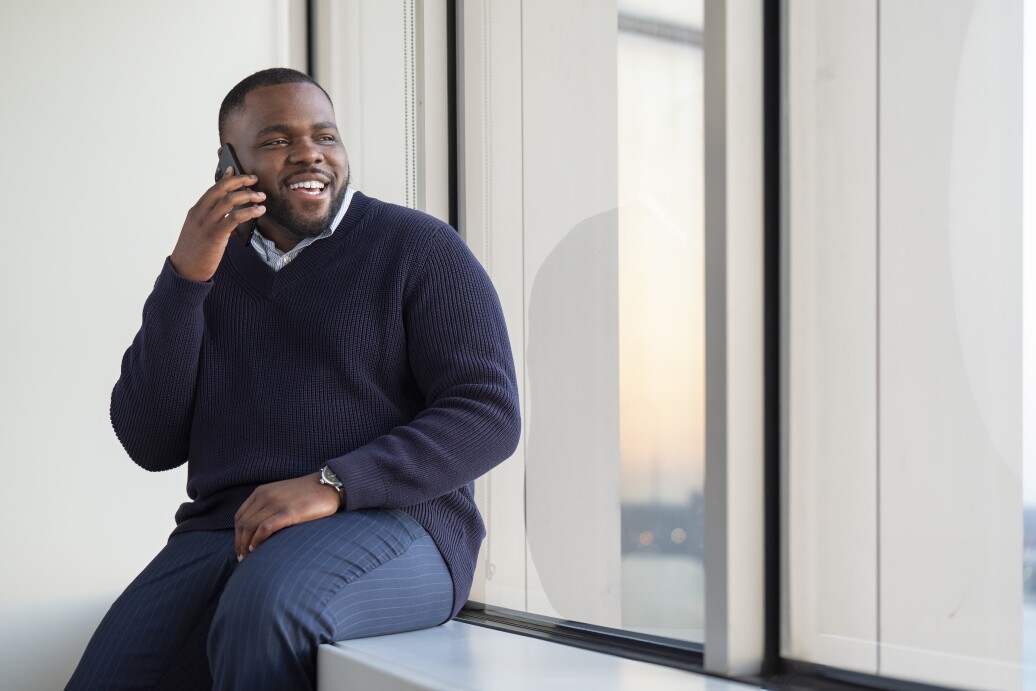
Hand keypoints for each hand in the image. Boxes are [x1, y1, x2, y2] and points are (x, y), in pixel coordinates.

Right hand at [170, 167, 266, 281]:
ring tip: (261, 197)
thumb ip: (217, 223)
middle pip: (221, 189)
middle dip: (240, 181)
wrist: (184, 271)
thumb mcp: (203, 233)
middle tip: (254, 179)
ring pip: (229, 200)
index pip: (213, 189)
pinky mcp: (214, 236)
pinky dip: (249, 211)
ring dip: (248, 195)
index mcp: (196, 211)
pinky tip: (259, 211)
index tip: (236, 169)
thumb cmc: (195, 253)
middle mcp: (200, 213)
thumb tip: (235, 219)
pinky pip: (234, 218)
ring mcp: (206, 224)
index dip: (226, 178)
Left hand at [234, 471, 340, 560]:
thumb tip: (257, 530)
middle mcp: (265, 496)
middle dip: (239, 543)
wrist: (328, 486)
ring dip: (246, 545)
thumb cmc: (307, 494)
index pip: (239, 516)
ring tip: (249, 557)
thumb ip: (268, 506)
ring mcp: (276, 503)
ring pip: (251, 527)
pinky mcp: (289, 512)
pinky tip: (257, 549)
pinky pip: (265, 528)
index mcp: (261, 492)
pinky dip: (257, 540)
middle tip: (243, 558)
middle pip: (243, 524)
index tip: (240, 548)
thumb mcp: (281, 495)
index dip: (237, 535)